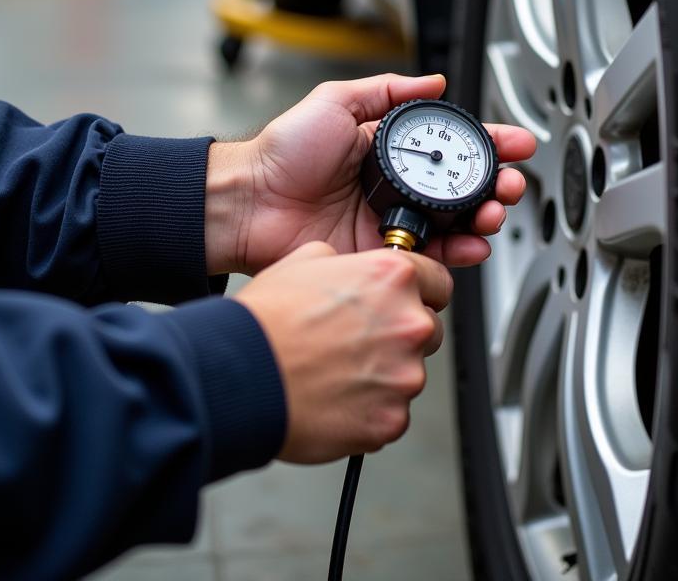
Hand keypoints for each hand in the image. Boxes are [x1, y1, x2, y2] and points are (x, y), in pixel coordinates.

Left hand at [205, 74, 535, 275]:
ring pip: (456, 225)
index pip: (453, 145)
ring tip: (494, 212)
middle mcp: (398, 187)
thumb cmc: (282, 152)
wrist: (249, 203)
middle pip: (464, 188)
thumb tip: (433, 80)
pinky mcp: (383, 255)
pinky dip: (459, 254)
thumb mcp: (336, 102)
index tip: (517, 142)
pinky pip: (432, 258)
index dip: (491, 143)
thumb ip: (387, 90)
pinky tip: (472, 244)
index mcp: (391, 151)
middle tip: (511, 183)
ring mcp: (393, 222)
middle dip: (498, 185)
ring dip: (485, 218)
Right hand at [234, 241, 450, 462]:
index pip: (438, 280)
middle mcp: (409, 323)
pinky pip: (392, 413)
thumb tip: (352, 268)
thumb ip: (346, 261)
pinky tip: (334, 398)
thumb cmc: (266, 322)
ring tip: (336, 372)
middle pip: (428, 328)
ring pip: (408, 372)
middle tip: (357, 341)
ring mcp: (404, 375)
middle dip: (400, 334)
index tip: (405, 301)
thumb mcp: (304, 259)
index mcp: (393, 277)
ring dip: (383, 374)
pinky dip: (369, 410)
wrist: (239, 378)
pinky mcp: (391, 419)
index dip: (420, 290)